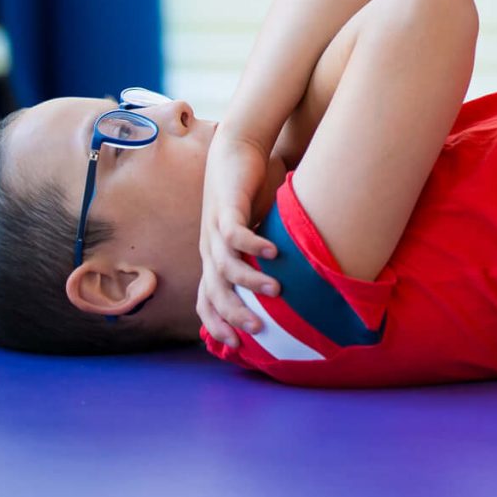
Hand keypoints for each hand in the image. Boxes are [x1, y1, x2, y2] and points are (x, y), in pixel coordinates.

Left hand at [195, 131, 282, 346]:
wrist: (235, 149)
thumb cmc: (248, 193)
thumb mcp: (254, 231)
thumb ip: (262, 256)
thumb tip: (290, 281)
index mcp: (213, 258)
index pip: (206, 301)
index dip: (217, 325)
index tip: (237, 346)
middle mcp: (209, 248)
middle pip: (214, 292)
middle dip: (234, 314)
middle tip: (258, 329)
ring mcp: (215, 230)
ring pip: (225, 267)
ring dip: (249, 282)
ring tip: (276, 291)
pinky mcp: (226, 208)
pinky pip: (236, 234)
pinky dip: (253, 247)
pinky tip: (274, 253)